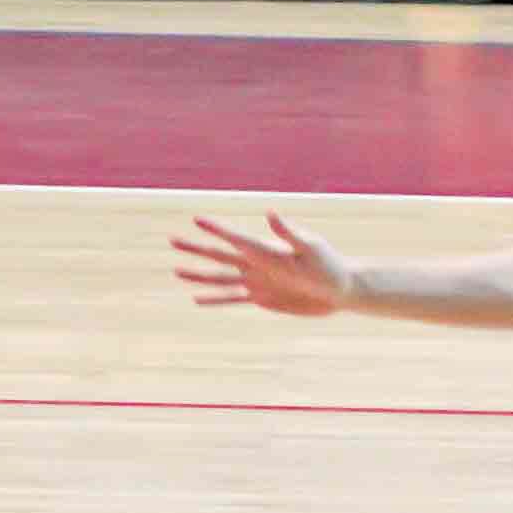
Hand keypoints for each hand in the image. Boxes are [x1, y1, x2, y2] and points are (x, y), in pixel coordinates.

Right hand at [171, 212, 352, 315]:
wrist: (341, 289)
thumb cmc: (330, 266)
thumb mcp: (311, 248)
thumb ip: (290, 233)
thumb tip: (271, 213)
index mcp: (266, 250)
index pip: (235, 238)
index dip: (216, 230)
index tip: (196, 220)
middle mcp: (257, 264)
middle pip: (219, 255)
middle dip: (196, 248)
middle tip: (172, 239)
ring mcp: (257, 281)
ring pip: (221, 278)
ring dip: (199, 275)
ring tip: (176, 270)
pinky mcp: (262, 298)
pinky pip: (233, 298)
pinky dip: (216, 299)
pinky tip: (197, 299)